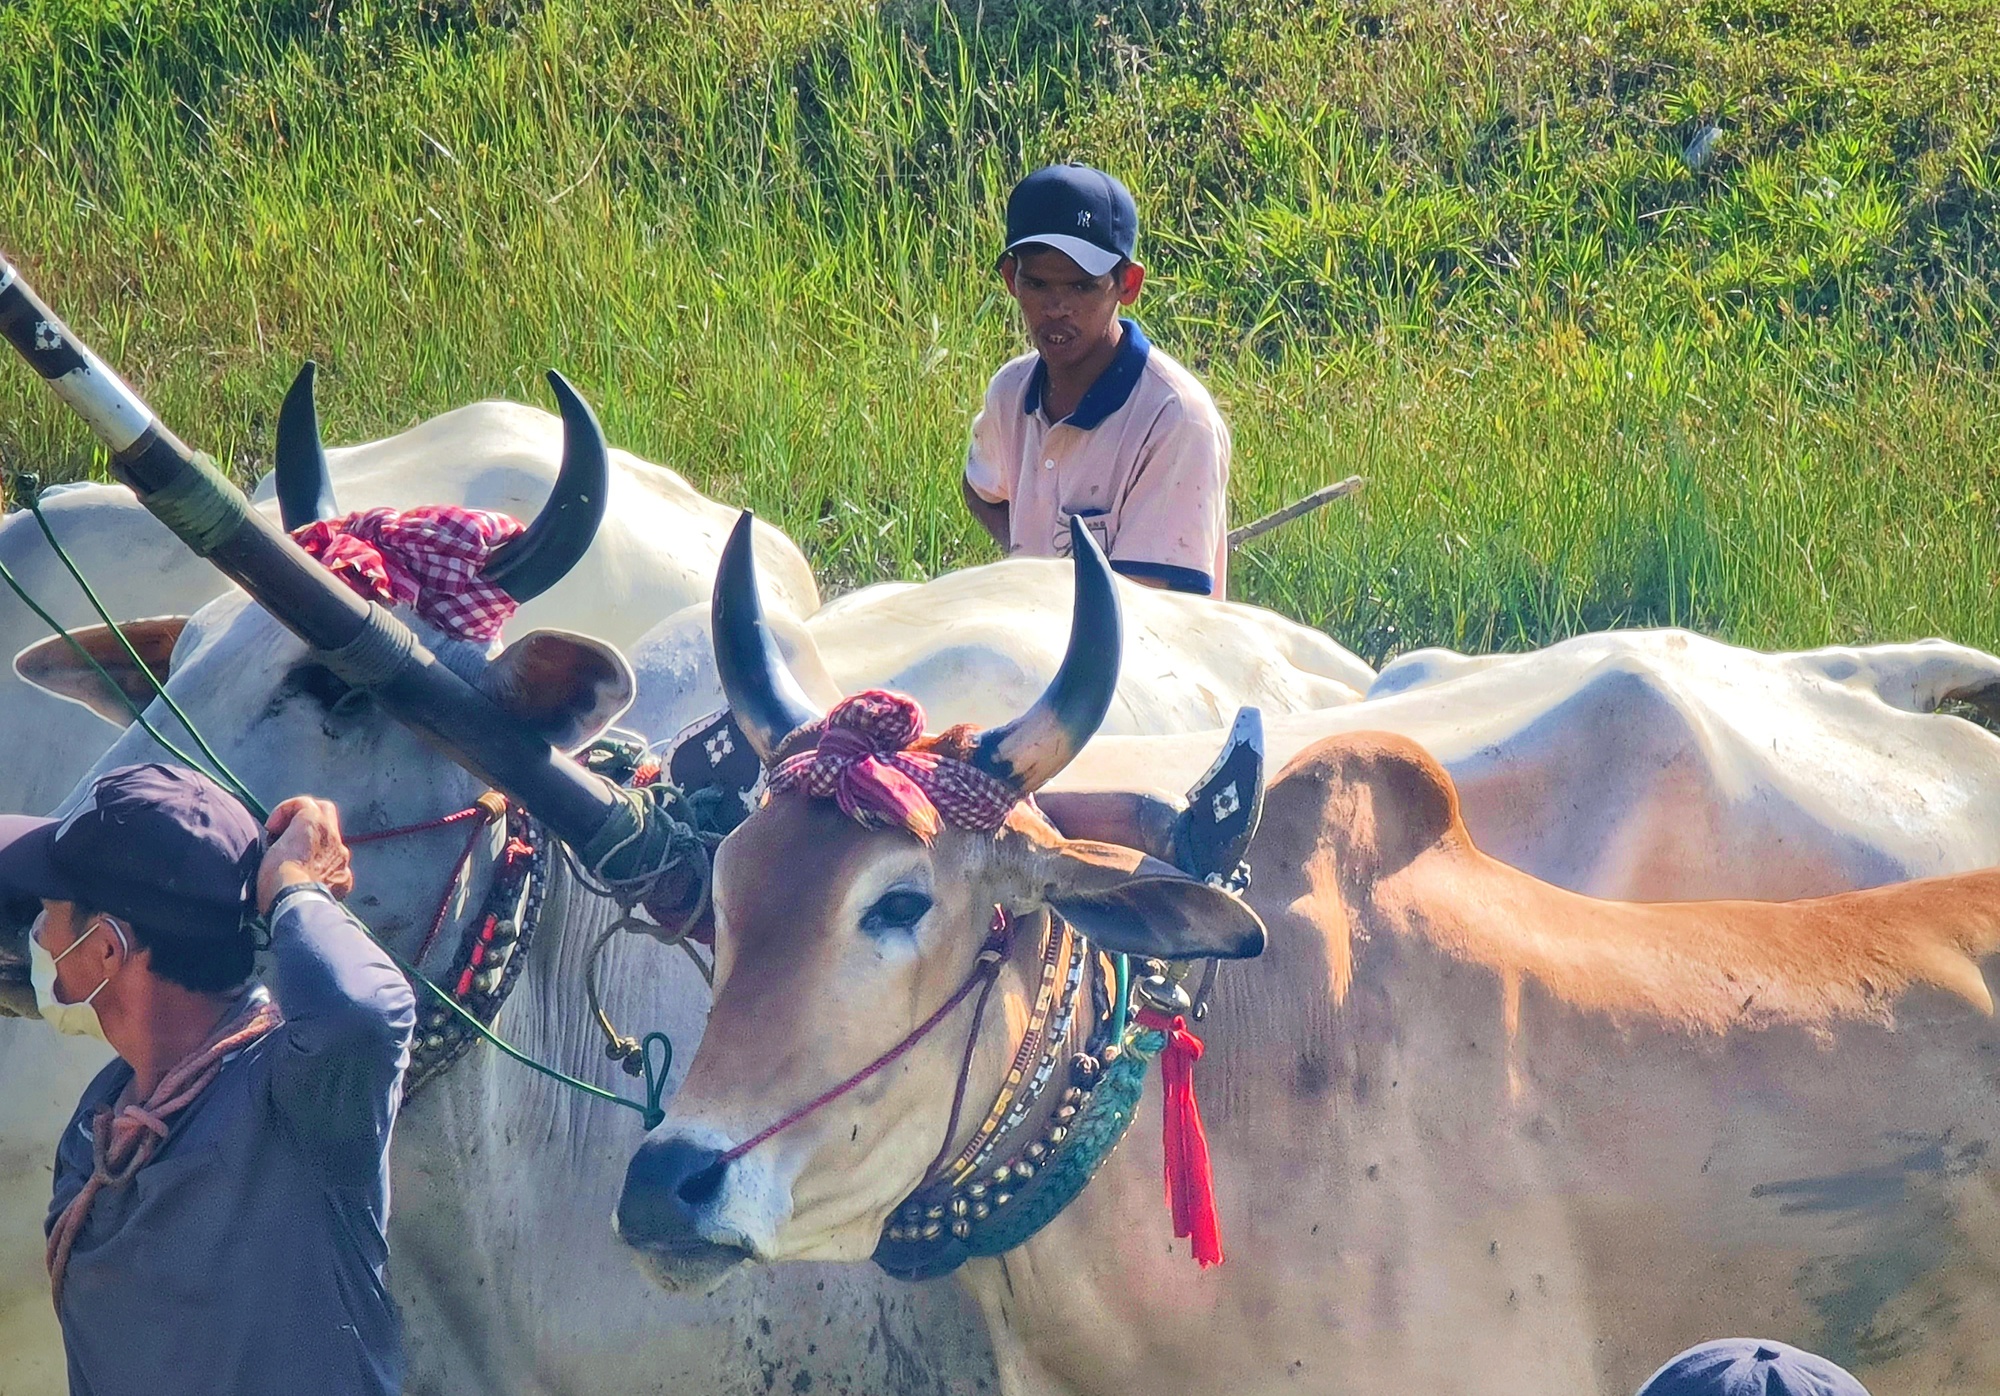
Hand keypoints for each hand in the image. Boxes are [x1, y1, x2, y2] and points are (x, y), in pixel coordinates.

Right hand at [258, 796, 354, 914]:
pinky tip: (311, 881)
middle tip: (289, 834)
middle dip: (307, 818)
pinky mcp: (344, 878)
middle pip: (325, 812)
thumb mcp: (269, 849)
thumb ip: (283, 837)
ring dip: (316, 846)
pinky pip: (336, 868)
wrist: (296, 905)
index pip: (304, 803)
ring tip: (297, 861)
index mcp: (315, 823)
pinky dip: (324, 870)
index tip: (272, 829)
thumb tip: (283, 843)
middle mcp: (333, 836)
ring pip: (331, 842)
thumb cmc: (276, 876)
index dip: (284, 811)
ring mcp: (342, 858)